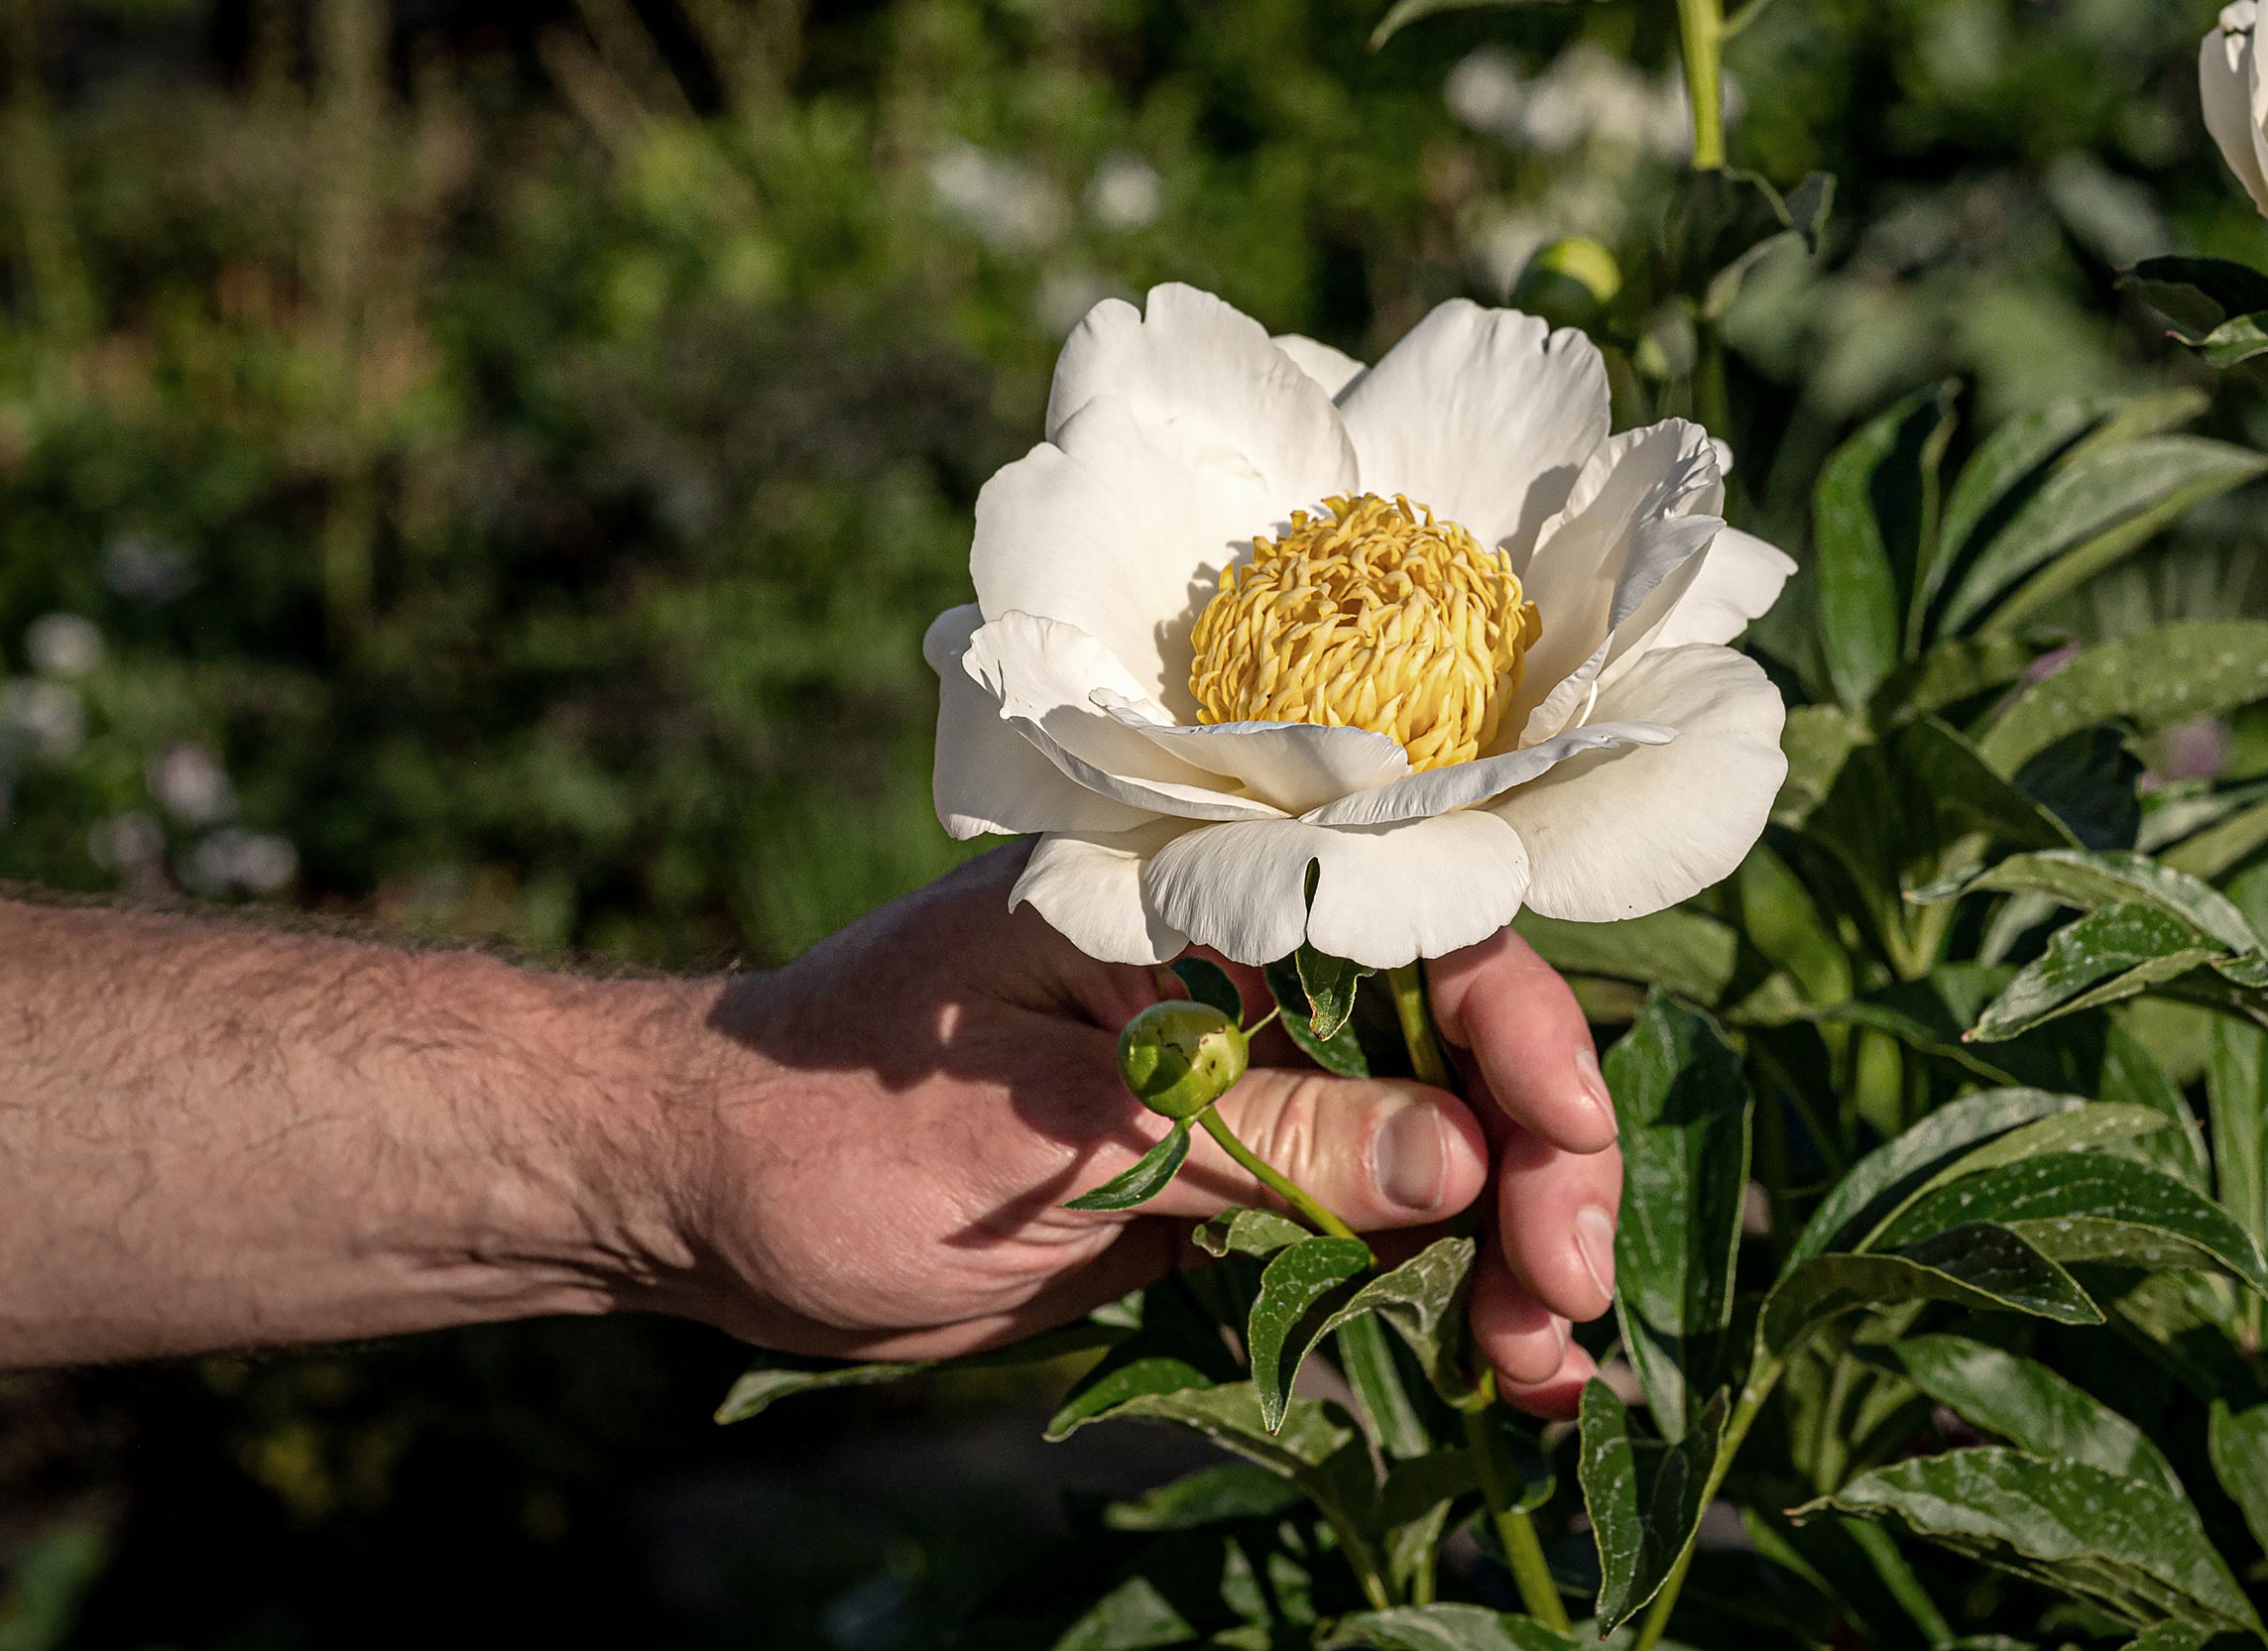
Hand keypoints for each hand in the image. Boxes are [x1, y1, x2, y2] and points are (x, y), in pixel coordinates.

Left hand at [660, 842, 1621, 1413]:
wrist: (704, 1200)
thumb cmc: (837, 1123)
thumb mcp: (1063, 1131)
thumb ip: (1267, 1138)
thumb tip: (1462, 1155)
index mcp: (1200, 892)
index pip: (1419, 925)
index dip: (1521, 1036)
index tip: (1563, 1160)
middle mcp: (1245, 966)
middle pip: (1458, 1041)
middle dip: (1537, 1167)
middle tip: (1564, 1300)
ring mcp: (1244, 1072)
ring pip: (1433, 1145)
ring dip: (1504, 1250)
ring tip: (1541, 1374)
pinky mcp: (1224, 1174)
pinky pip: (1366, 1225)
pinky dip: (1437, 1293)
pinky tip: (1496, 1371)